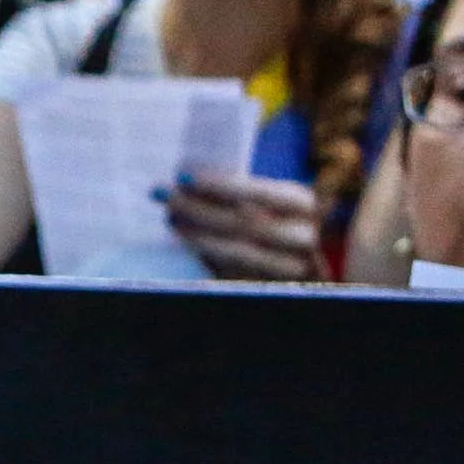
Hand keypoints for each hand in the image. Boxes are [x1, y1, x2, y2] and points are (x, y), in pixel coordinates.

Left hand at [162, 171, 324, 281]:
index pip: (261, 192)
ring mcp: (290, 267)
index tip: (183, 177)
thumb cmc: (270, 219)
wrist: (292, 262)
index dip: (221, 185)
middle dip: (197, 208)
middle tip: (161, 194)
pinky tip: (185, 242)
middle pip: (243, 223)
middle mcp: (302, 237)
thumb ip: (237, 193)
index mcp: (302, 204)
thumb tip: (188, 180)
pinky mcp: (269, 286)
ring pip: (237, 252)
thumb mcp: (265, 202)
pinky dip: (205, 256)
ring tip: (170, 218)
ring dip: (196, 234)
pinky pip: (232, 273)